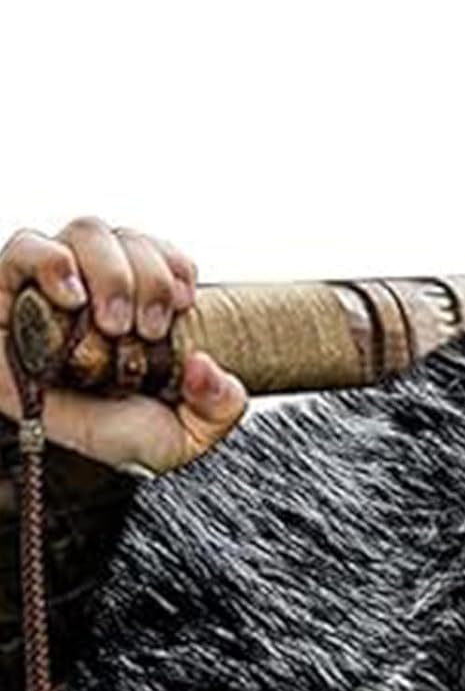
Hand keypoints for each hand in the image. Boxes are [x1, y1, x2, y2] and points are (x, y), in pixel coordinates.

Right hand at [0, 216, 247, 473]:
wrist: (54, 458)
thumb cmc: (115, 433)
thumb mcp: (185, 434)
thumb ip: (218, 405)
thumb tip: (207, 365)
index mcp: (141, 303)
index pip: (161, 254)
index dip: (176, 265)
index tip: (186, 301)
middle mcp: (98, 284)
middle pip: (127, 239)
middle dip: (149, 278)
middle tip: (148, 329)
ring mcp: (52, 283)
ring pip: (86, 232)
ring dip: (111, 272)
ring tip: (114, 324)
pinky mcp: (6, 289)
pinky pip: (24, 248)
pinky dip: (51, 261)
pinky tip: (72, 297)